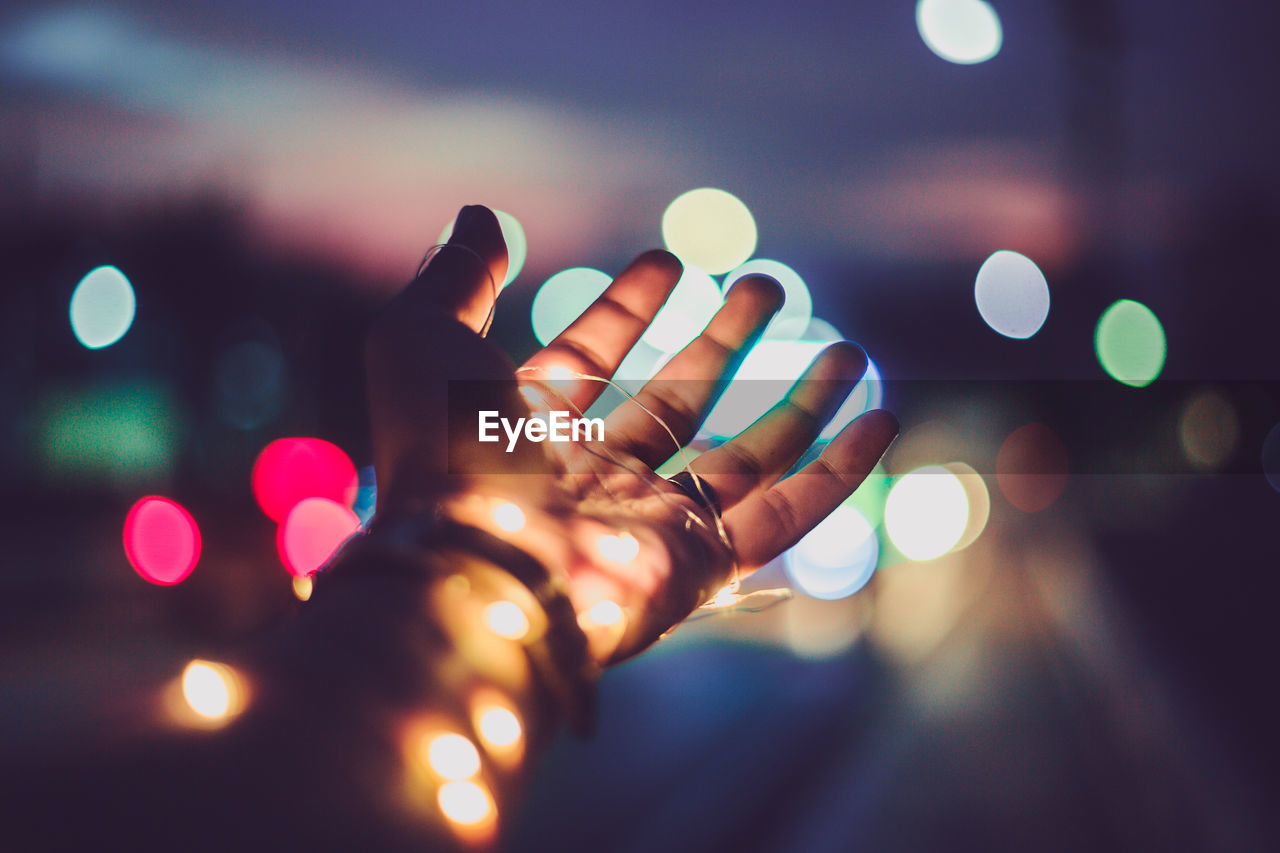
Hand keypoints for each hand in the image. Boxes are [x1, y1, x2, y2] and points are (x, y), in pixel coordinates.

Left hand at [365, 205, 897, 663]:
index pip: (588, 361)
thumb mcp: (424, 337)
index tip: (669, 261)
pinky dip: (838, 474)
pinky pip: (783, 517)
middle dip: (721, 342)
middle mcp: (592, 478)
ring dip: (799, 405)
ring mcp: (648, 523)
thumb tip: (483, 215)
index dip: (626, 310)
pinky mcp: (699, 564)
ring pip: (744, 458)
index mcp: (526, 430)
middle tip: (766, 285)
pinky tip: (881, 424)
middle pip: (675, 402)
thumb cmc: (443, 455)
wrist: (476, 573)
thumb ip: (457, 276)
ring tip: (851, 350)